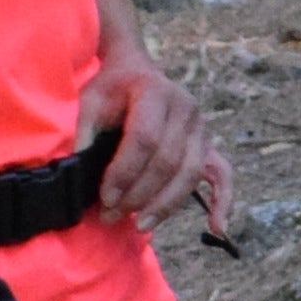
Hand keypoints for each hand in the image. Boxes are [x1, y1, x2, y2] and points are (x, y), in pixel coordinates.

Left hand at [87, 56, 233, 240]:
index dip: (125, 172)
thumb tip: (78, 173)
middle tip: (112, 216)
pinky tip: (217, 228)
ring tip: (140, 225)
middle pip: (168, 161)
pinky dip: (221, 202)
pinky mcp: (208, 144)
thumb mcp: (90, 100)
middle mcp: (186, 107)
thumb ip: (85, 132)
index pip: (144, 138)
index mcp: (155, 91)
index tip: (105, 198)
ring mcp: (202, 127)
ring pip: (190, 174)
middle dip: (139, 194)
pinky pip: (222, 175)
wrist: (137, 72)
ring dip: (165, 205)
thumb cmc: (111, 90)